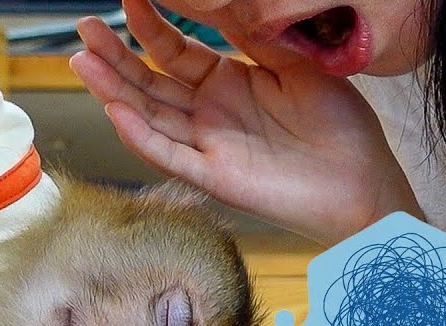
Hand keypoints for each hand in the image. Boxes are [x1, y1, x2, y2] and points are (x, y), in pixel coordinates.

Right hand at [71, 0, 422, 243]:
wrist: (362, 180)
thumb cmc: (338, 125)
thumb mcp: (295, 62)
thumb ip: (254, 34)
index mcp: (226, 83)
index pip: (173, 51)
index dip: (149, 25)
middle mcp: (208, 114)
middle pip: (148, 81)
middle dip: (115, 55)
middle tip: (84, 28)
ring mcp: (205, 145)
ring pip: (148, 115)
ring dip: (113, 90)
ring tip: (83, 61)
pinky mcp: (213, 175)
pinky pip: (168, 154)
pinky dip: (140, 135)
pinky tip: (116, 110)